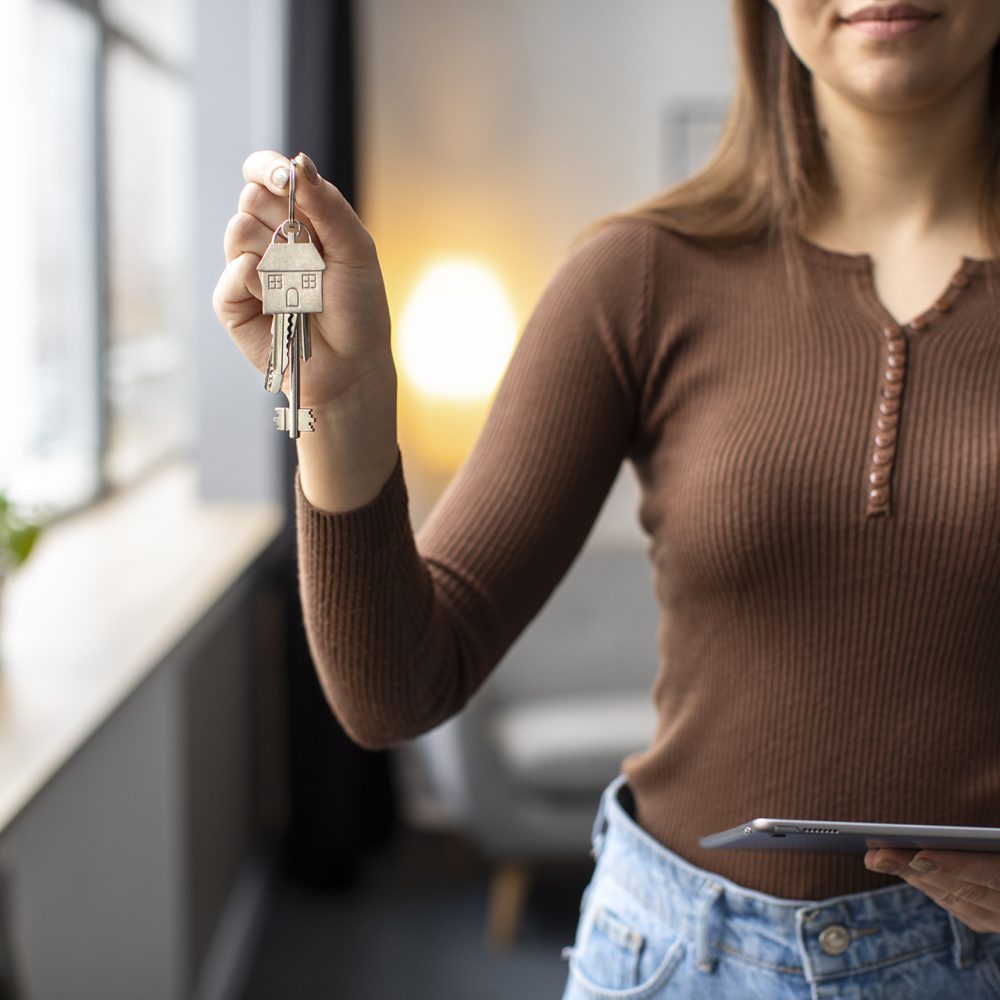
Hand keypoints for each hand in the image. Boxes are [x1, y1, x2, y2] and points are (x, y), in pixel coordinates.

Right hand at [212, 150, 393, 408]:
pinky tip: (278, 304)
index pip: (266, 175)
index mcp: (300, 218)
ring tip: (302, 286)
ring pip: (237, 232)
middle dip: (280, 220)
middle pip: (250, 199)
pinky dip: (255, 284)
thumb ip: (328, 205)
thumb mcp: (357, 250)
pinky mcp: (233, 303)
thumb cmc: (359, 310)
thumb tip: (299, 162)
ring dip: (275, 256)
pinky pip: (231, 276)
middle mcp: (270, 238)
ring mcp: (248, 269)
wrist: (351, 366)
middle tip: (312, 255)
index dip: (267, 168)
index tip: (280, 176)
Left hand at [865, 848, 999, 932]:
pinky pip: (956, 906)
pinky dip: (927, 886)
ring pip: (955, 900)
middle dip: (916, 871)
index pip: (991, 874)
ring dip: (914, 879)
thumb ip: (987, 836)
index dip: (956, 866)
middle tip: (876, 854)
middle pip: (964, 890)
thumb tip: (973, 808)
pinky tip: (900, 867)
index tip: (920, 853)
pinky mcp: (990, 922)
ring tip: (877, 857)